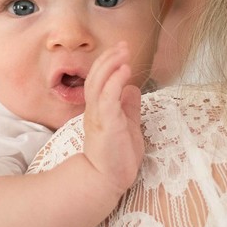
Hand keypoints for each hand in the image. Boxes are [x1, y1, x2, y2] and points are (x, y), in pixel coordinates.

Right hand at [81, 42, 144, 195]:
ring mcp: (99, 117)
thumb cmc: (116, 157)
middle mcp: (94, 110)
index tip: (121, 50)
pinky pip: (108, 99)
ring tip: (123, 53)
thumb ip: (128, 107)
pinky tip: (125, 71)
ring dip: (111, 65)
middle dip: (109, 58)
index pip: (99, 80)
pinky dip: (115, 82)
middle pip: (96, 77)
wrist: (107, 181)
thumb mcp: (127, 125)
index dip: (109, 63)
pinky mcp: (107, 125)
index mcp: (98, 110)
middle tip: (123, 46)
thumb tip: (133, 88)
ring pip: (98, 84)